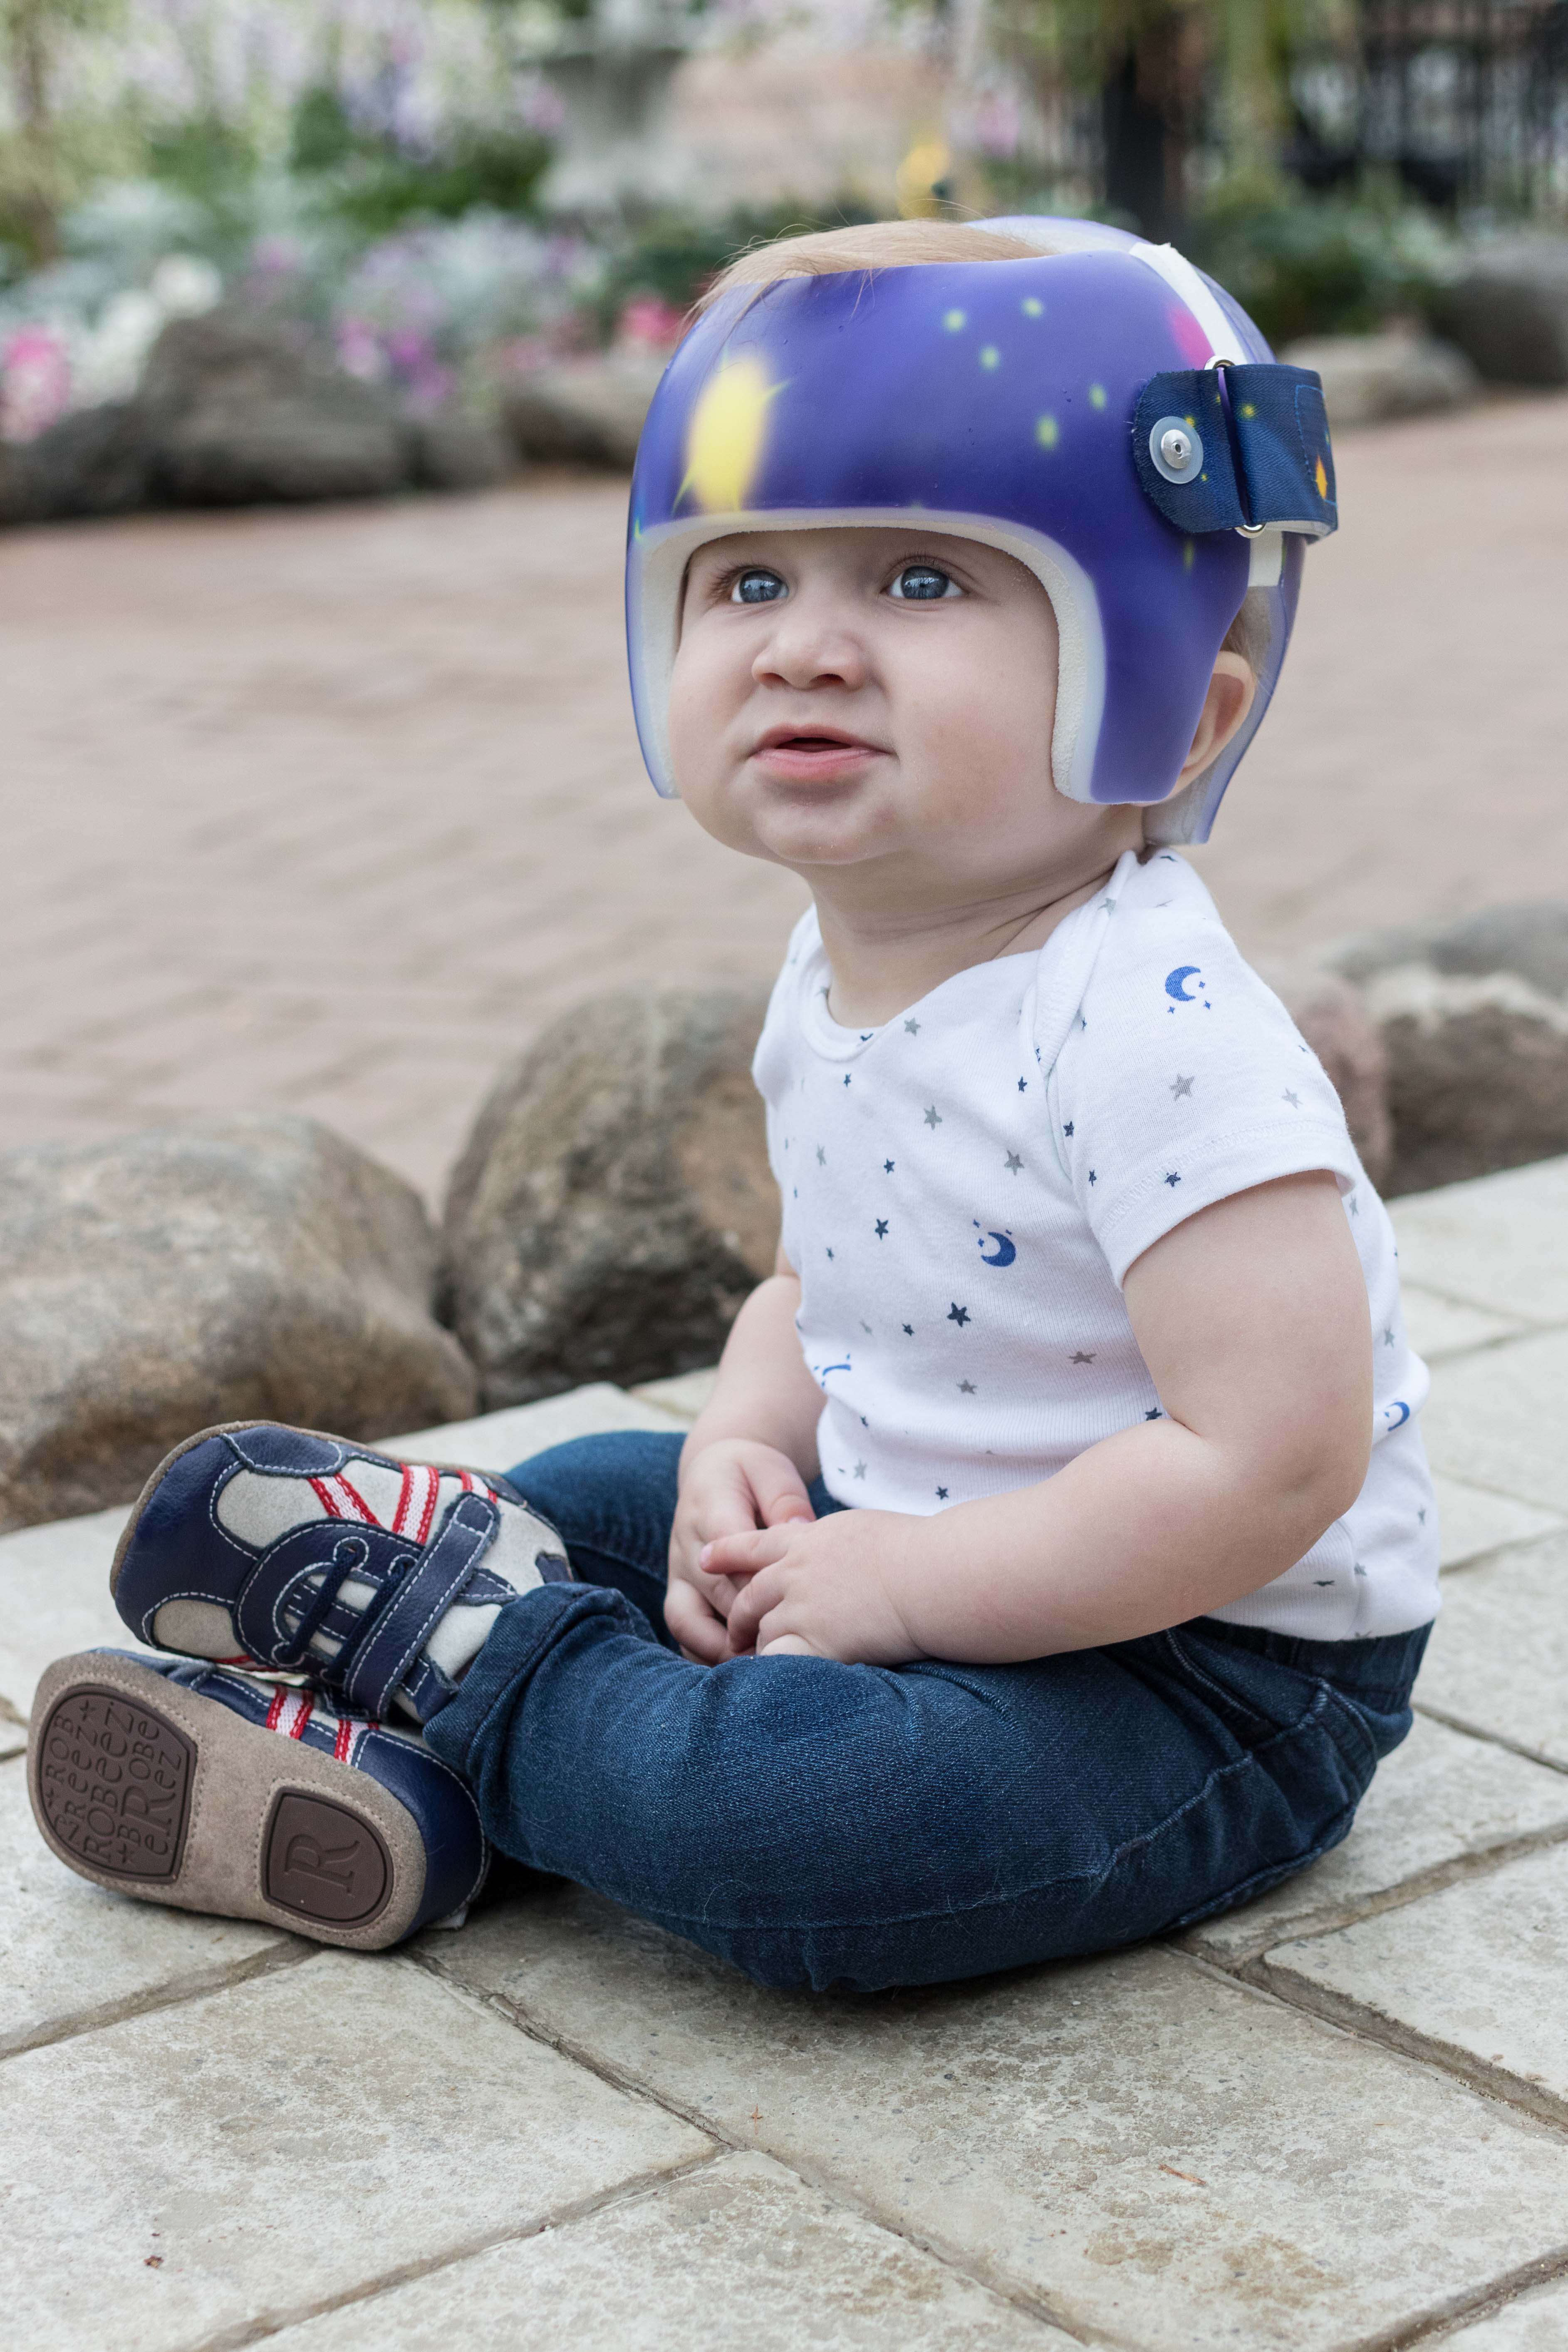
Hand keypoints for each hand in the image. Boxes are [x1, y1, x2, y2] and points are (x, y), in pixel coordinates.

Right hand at [668, 1439, 814, 1662]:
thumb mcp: (771, 1472)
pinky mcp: (680, 1593)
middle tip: (790, 1649)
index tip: (792, 1605)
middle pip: (715, 1594)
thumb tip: (802, 1532)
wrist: (712, 1473)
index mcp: (711, 1511)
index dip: (759, 1581)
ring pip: (688, 1622)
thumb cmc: (751, 1474)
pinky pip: (684, 1632)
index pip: (731, 1552)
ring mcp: (679, 1574)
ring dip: (722, 1649)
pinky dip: (706, 1654)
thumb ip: (785, 1500)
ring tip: (762, 1671)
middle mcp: (688, 1548)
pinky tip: (740, 1672)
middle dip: (750, 1624)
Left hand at [703, 1509, 925, 1665]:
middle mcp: (796, 1573)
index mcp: (809, 1540)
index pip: (755, 1545)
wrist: (931, 1572)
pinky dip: (775, 1675)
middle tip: (734, 1633)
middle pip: (751, 1596)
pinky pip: (782, 1662)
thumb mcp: (864, 1530)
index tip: (704, 1559)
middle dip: (740, 1617)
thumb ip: (839, 1545)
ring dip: (759, 1650)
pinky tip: (772, 1689)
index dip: (727, 1553)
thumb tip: (843, 1556)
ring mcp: (803, 1609)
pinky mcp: (818, 1642)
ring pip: (763, 1632)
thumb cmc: (917, 1549)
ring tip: (754, 1669)